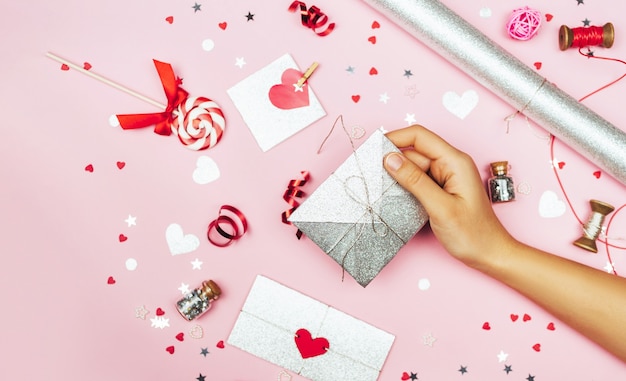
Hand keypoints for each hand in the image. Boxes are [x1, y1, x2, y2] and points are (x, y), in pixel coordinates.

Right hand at [383, 125, 514, 268]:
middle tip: (372, 176)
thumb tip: (390, 159)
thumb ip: (414, 181)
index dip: (395, 138)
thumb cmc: (473, 234)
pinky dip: (404, 187)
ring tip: (380, 188)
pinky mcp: (439, 191)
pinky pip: (417, 181)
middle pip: (413, 152)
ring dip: (397, 176)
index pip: (419, 136)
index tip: (374, 150)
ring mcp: (444, 178)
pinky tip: (394, 197)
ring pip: (413, 167)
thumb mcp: (440, 207)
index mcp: (454, 161)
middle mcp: (449, 165)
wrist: (490, 255)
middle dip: (393, 161)